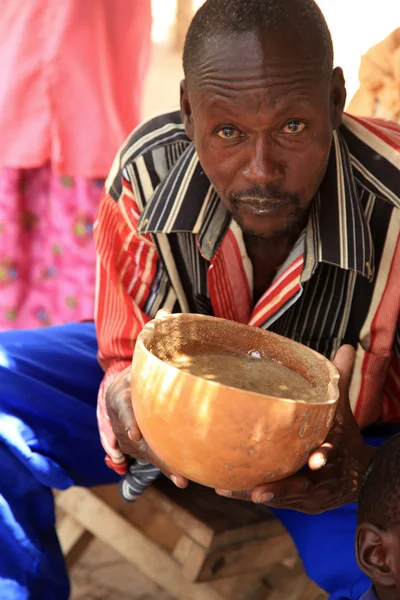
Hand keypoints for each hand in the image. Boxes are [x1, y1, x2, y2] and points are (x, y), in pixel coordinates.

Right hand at [106, 366, 187, 487]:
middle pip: (139, 442)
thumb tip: (165, 341)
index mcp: (119, 397)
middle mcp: (118, 421)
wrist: (119, 388)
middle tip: (178, 475)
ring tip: (183, 478)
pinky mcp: (133, 446)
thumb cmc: (138, 374)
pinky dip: (165, 465)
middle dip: (158, 459)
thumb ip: (150, 364)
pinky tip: (180, 477)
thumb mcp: (140, 366)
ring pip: (145, 454)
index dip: (129, 421)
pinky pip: (148, 456)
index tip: (135, 434)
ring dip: (165, 467)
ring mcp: (124, 438)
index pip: (123, 409)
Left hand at [216, 345, 375, 513]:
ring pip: (280, 497)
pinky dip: (248, 492)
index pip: (330, 454)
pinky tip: (225, 489)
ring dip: (254, 493)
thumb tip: (346, 347)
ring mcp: (307, 496)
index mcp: (333, 453)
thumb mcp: (341, 411)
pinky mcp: (295, 502)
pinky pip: (271, 497)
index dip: (324, 456)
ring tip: (227, 490)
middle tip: (258, 491)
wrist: (358, 474)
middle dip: (279, 490)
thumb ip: (339, 382)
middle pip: (300, 487)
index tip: (317, 459)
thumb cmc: (342, 438)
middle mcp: (321, 480)